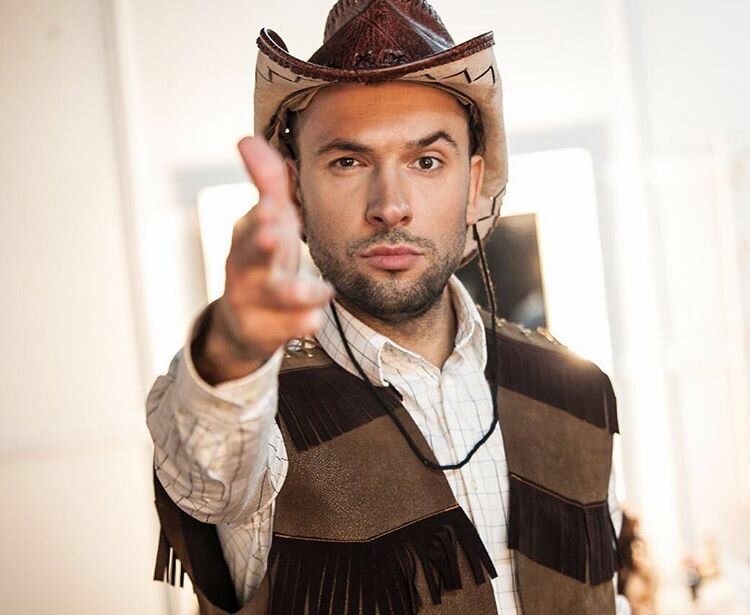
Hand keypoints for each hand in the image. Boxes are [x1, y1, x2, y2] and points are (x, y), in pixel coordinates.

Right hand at [194, 137, 332, 383]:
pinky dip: (298, 325)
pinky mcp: (265, 330)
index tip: (271, 206)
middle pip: (249, 257)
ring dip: (293, 292)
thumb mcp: (267, 220)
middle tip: (273, 234)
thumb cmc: (263, 259)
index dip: (261, 215)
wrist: (243, 321)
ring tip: (321, 292)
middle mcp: (245, 268)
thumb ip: (265, 182)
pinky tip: (314, 320)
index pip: (252, 223)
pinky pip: (284, 328)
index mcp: (248, 238)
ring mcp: (252, 301)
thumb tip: (246, 139)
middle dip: (260, 246)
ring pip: (272, 296)